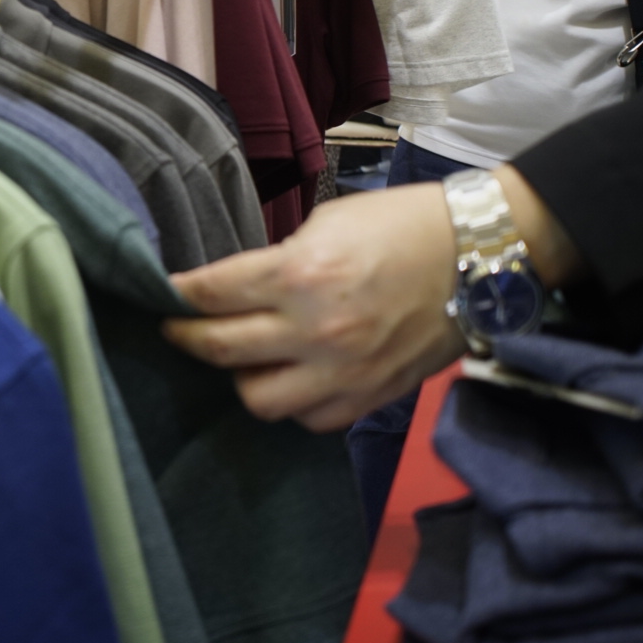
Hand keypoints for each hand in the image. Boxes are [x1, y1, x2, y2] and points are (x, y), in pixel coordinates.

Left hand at [164, 184, 467, 431]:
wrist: (479, 257)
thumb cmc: (402, 226)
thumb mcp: (327, 225)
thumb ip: (277, 262)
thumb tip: (238, 287)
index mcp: (300, 275)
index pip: (210, 293)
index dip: (177, 292)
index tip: (163, 291)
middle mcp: (315, 330)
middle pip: (218, 348)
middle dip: (185, 335)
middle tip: (176, 327)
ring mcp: (342, 372)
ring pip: (256, 398)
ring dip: (240, 376)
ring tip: (242, 354)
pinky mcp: (367, 398)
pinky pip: (307, 418)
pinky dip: (291, 399)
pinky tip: (291, 375)